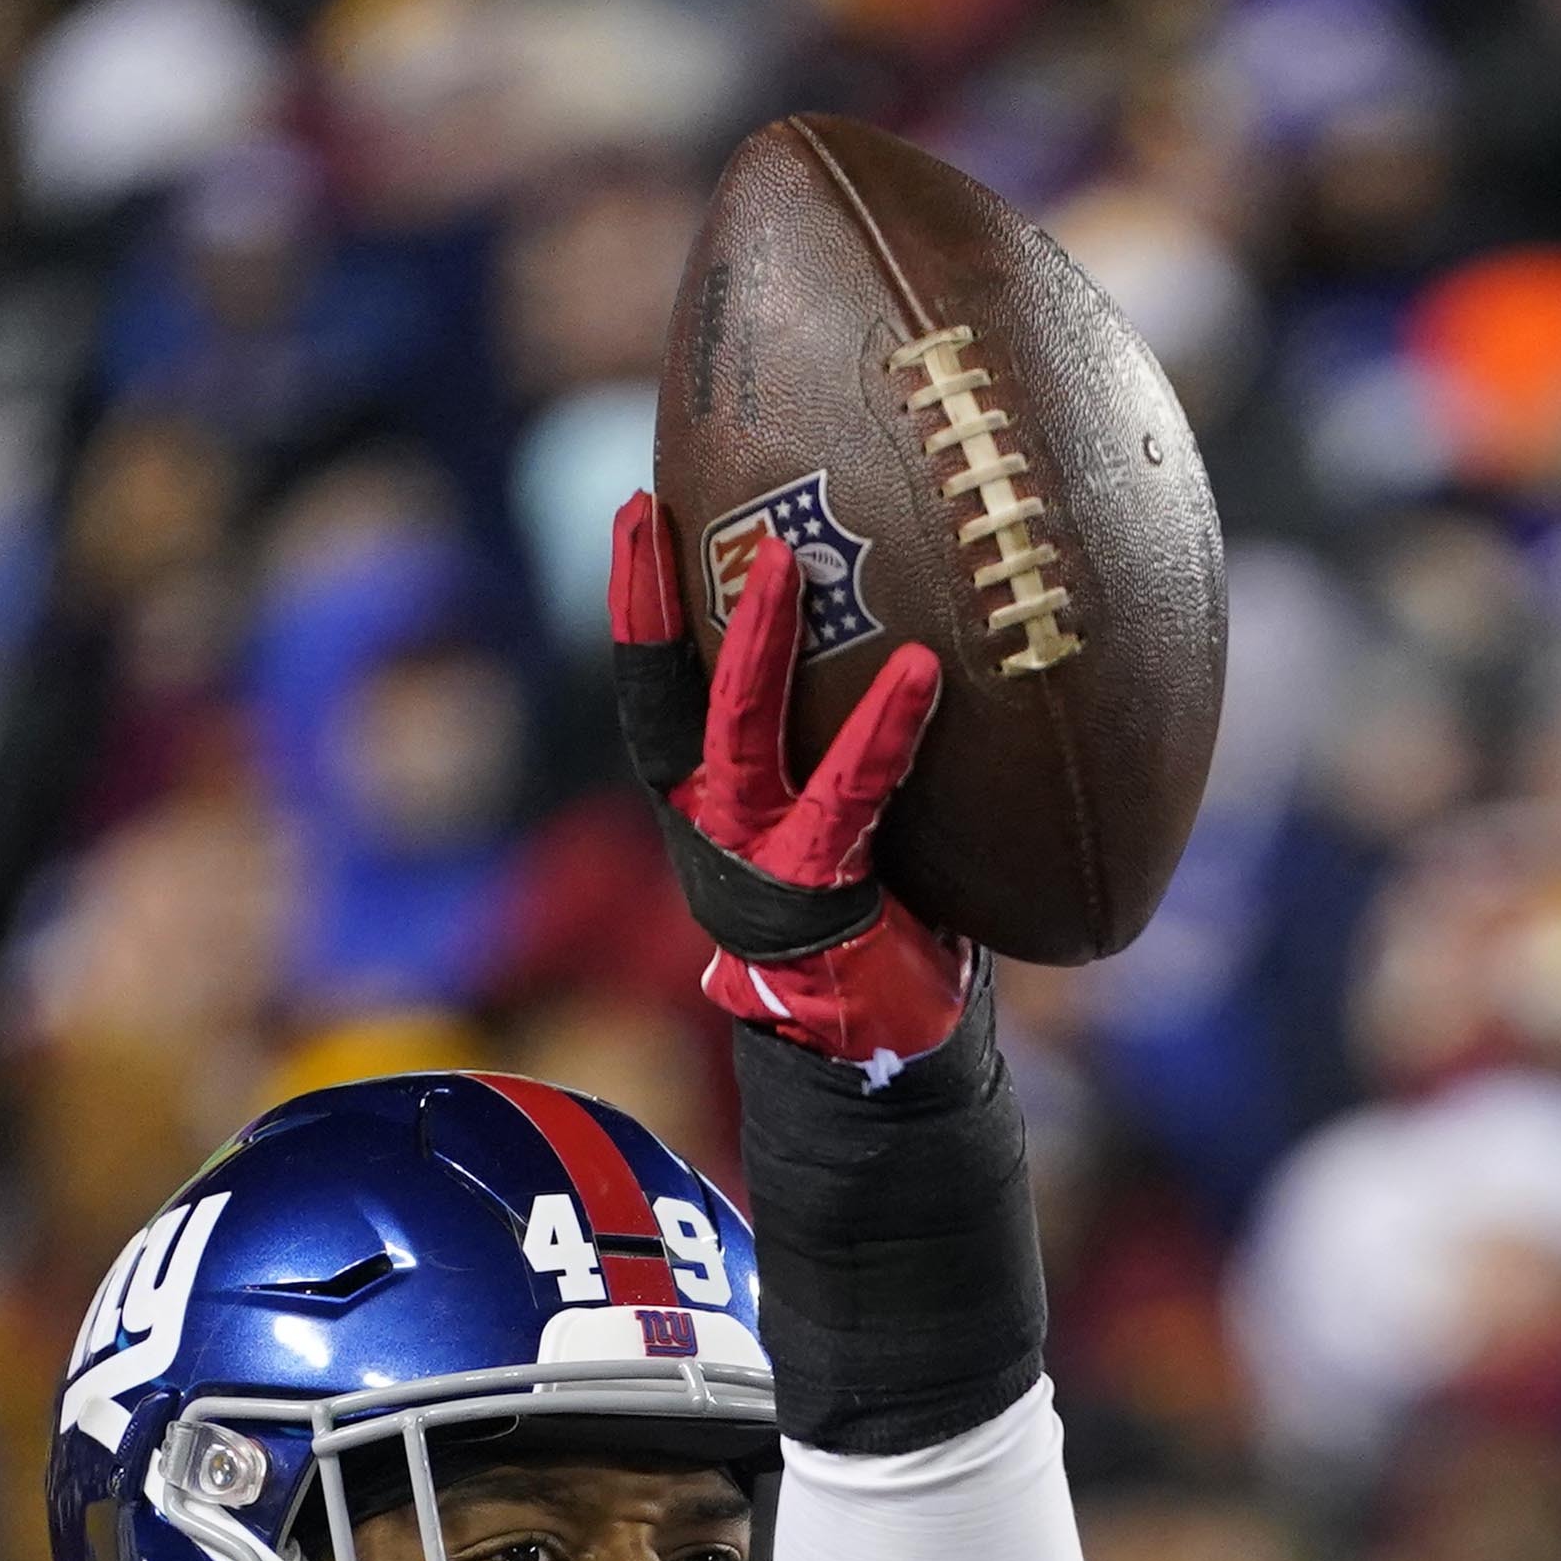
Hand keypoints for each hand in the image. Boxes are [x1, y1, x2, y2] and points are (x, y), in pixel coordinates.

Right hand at [608, 488, 975, 1072]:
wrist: (881, 1051)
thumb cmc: (878, 922)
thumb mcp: (845, 828)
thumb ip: (845, 750)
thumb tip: (911, 624)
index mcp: (710, 809)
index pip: (658, 693)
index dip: (638, 609)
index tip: (637, 513)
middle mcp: (714, 829)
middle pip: (665, 699)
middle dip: (649, 603)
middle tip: (643, 509)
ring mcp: (756, 861)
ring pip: (739, 735)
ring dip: (754, 644)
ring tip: (783, 560)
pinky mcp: (817, 891)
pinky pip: (849, 796)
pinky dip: (884, 731)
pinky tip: (924, 670)